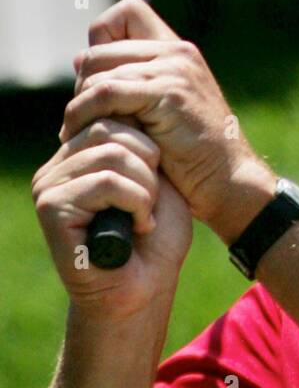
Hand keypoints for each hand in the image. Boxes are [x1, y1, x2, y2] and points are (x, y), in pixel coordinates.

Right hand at [33, 118, 190, 320]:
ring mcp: (50, 186)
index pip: (110, 111)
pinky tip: (137, 226)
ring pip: (111, 152)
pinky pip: (106, 182)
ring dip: (145, 185)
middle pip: (110, 125)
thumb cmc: (155, 236)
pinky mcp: (51, 209)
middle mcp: (58, 166)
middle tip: (154, 198)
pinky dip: (136, 201)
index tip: (159, 175)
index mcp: (80, 153)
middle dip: (148, 160)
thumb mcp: (156, 176)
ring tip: (146, 214)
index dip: (146, 139)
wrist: (145, 288)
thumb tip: (129, 99)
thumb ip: (140, 141)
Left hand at [60, 0, 275, 241]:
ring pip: (98, 71)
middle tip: (80, 116)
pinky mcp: (167, 94)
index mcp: (178, 50)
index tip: (95, 75)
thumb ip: (128, 83)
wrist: (227, 179)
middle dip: (82, 82)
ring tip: (75, 131)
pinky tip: (82, 135)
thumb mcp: (159, 109)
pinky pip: (105, 93)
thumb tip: (79, 62)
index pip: (128, 12)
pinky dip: (84, 114)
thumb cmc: (192, 154)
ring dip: (78, 105)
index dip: (103, 37)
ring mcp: (174, 70)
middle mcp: (177, 52)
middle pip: (100, 47)